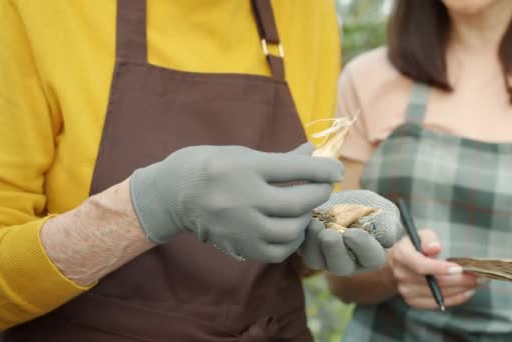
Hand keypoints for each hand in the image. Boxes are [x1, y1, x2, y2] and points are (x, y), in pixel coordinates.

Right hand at [129, 143, 343, 261]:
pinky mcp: (238, 245)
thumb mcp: (243, 153)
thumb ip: (281, 158)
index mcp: (245, 167)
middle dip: (319, 193)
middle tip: (323, 187)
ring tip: (304, 207)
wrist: (174, 193)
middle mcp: (243, 198)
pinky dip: (291, 240)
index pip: (296, 168)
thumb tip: (314, 151)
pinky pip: (277, 251)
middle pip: (298, 201)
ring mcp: (240, 226)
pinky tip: (290, 227)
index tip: (337, 169)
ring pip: (291, 229)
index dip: (324, 169)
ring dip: (306, 217)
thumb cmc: (211, 166)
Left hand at [299, 190, 401, 275]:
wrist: (341, 199)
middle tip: (328, 234)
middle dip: (334, 251)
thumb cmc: (367, 207)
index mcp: (371, 255)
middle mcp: (348, 262)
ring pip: (317, 261)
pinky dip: (302, 237)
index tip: (351, 233)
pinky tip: (305, 221)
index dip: (362, 247)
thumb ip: (389, 223)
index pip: (371, 258)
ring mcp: (326, 259)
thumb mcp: (383, 210)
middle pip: (341, 266)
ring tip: (314, 224)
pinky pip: (302, 250)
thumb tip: (387, 239)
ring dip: (314, 244)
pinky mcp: (308, 249)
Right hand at [390, 229, 482, 308]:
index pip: (421, 265)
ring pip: (438, 294)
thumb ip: (428, 238)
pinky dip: (455, 299)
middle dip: (459, 280)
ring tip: (476, 282)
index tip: (459, 268)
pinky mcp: (413, 301)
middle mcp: (401, 275)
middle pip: (433, 282)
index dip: (440, 268)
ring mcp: (406, 291)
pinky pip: (437, 303)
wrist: (396, 265)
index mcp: (401, 255)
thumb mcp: (420, 235)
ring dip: (460, 289)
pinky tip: (466, 292)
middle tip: (479, 275)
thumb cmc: (413, 247)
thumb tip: (435, 248)